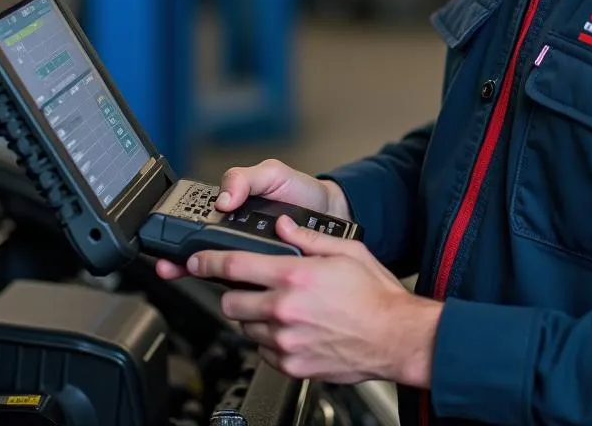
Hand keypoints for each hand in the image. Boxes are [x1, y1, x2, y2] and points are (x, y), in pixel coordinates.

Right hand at [155, 160, 350, 280]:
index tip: (167, 247)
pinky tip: (232, 292)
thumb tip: (223, 199)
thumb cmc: (300, 192)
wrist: (331, 214)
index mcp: (233, 212)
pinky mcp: (269, 276)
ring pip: (221, 274)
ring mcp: (253, 258)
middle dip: (181, 261)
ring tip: (190, 275)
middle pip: (202, 254)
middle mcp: (238, 238)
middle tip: (169, 266)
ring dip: (204, 277)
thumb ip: (245, 178)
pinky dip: (238, 290)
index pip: (199, 226)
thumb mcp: (271, 174)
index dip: (179, 237)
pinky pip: (249, 285)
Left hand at [184, 216, 440, 386]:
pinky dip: (268, 340)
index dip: (207, 262)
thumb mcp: (344, 251)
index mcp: (294, 276)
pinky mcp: (292, 366)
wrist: (396, 337)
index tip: (195, 261)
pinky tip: (289, 330)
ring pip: (245, 328)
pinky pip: (262, 352)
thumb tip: (284, 224)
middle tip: (248, 287)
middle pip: (230, 301)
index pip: (234, 265)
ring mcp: (286, 341)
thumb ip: (306, 237)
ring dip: (253, 316)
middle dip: (233, 292)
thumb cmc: (376, 295)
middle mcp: (284, 309)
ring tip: (279, 308)